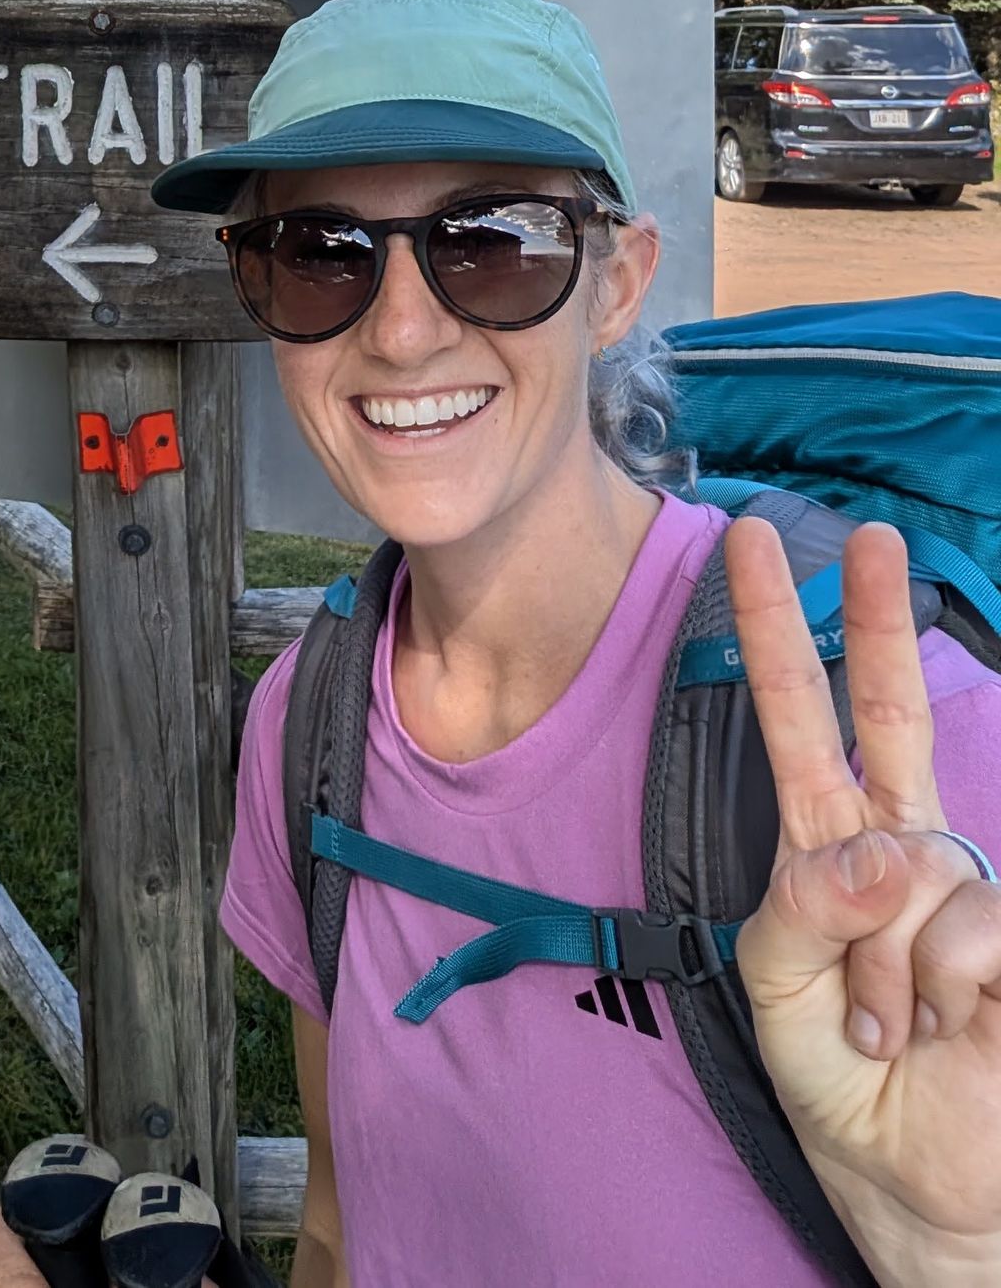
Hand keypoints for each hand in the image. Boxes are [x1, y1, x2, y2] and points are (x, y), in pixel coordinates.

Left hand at [726, 517, 1000, 1281]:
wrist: (915, 1187)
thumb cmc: (839, 1086)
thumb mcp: (774, 991)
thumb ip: (802, 907)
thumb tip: (880, 847)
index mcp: (827, 844)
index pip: (798, 717)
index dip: (774, 630)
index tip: (753, 540)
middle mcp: (902, 845)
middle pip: (891, 709)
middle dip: (874, 616)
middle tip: (872, 535)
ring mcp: (965, 887)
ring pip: (915, 869)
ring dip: (880, 969)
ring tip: (884, 1027)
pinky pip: (969, 926)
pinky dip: (936, 987)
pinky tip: (940, 1027)